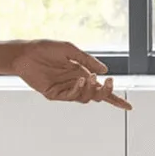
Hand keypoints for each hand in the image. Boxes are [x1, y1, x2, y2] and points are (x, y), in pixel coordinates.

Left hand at [11, 40, 131, 110]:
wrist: (26, 53)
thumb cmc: (46, 49)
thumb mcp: (71, 50)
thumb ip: (88, 60)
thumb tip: (104, 71)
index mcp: (82, 73)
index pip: (101, 88)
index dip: (115, 98)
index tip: (128, 106)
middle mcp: (76, 83)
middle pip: (97, 96)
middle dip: (106, 92)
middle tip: (109, 83)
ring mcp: (65, 90)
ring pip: (85, 98)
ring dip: (90, 89)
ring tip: (88, 76)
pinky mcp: (54, 94)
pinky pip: (70, 96)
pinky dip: (78, 90)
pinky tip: (79, 80)